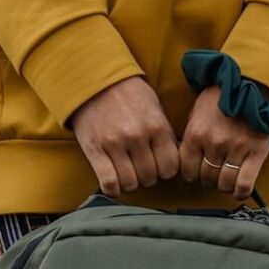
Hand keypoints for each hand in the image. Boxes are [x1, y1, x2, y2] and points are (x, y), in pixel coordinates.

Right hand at [69, 77, 179, 196]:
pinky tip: (113, 182)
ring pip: (131, 183)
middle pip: (150, 177)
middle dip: (147, 177)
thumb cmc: (128, 95)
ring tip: (126, 172)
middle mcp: (137, 136)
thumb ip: (165, 134)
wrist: (95, 80)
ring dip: (130, 183)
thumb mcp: (155, 108)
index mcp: (157, 126)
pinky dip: (113, 189)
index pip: (170, 167)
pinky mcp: (95, 150)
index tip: (158, 166)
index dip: (165, 171)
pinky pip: (109, 183)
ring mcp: (115, 144)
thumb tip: (173, 161)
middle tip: (140, 168)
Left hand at [179, 87, 268, 198]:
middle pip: (205, 179)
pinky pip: (244, 184)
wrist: (251, 82)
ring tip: (227, 177)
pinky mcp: (256, 152)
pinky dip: (240, 191)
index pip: (187, 171)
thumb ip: (192, 138)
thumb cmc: (222, 97)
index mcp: (196, 134)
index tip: (197, 172)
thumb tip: (187, 162)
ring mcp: (236, 148)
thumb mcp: (197, 113)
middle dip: (209, 179)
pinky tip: (238, 189)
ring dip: (224, 185)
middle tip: (215, 172)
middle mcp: (214, 143)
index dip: (192, 175)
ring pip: (224, 184)